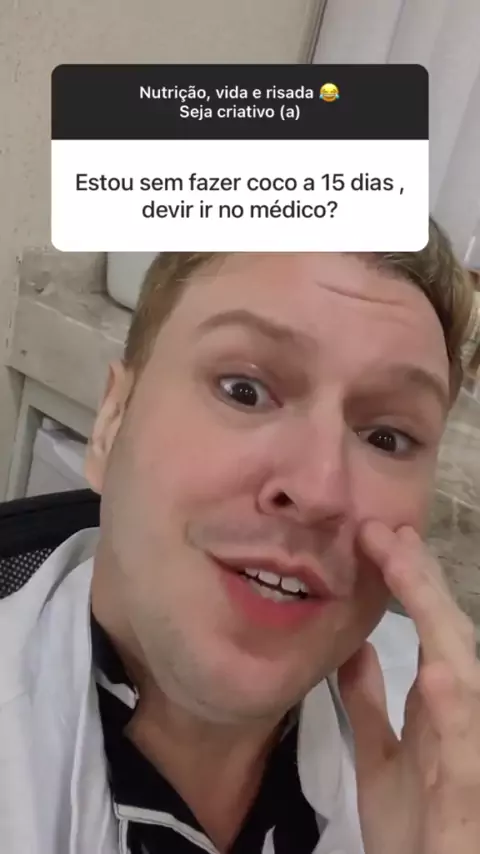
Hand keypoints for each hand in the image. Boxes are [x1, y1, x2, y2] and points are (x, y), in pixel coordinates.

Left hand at [338, 521, 479, 853]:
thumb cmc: (416, 831)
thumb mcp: (383, 759)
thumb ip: (372, 704)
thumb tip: (355, 646)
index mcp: (440, 712)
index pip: (430, 632)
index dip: (410, 583)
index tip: (380, 537)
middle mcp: (462, 722)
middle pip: (447, 637)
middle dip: (420, 582)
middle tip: (386, 530)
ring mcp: (470, 756)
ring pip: (465, 676)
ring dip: (436, 619)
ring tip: (406, 565)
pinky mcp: (467, 800)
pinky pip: (465, 754)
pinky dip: (456, 711)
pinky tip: (439, 672)